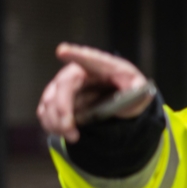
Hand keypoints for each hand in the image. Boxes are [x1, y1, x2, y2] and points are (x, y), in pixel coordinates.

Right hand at [37, 43, 152, 143]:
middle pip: (63, 85)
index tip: (62, 51)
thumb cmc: (129, 90)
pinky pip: (46, 110)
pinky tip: (64, 133)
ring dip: (56, 120)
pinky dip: (51, 123)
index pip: (88, 58)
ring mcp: (65, 84)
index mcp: (102, 66)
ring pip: (50, 99)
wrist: (117, 99)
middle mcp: (79, 72)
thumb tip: (140, 93)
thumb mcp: (140, 91)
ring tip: (73, 136)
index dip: (75, 54)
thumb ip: (140, 91)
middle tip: (69, 129)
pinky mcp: (57, 98)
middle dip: (62, 109)